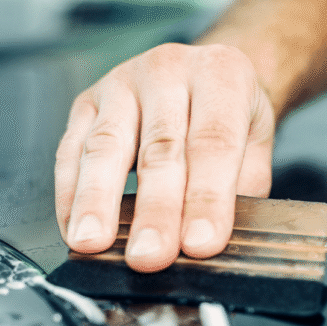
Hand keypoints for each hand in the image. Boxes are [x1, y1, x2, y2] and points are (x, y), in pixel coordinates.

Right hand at [55, 43, 274, 271]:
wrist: (206, 74)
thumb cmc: (231, 116)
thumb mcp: (256, 146)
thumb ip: (240, 192)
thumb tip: (212, 245)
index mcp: (221, 75)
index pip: (214, 142)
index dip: (206, 198)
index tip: (199, 245)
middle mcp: (169, 70)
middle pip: (160, 147)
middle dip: (154, 209)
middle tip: (149, 255)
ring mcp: (122, 83)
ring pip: (106, 146)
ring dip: (97, 201)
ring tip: (93, 243)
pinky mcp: (86, 103)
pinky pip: (71, 151)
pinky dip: (70, 194)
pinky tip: (74, 227)